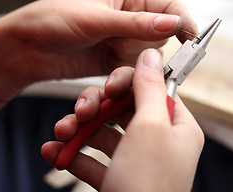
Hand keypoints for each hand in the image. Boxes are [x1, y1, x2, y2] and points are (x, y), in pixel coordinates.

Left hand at [0, 0, 196, 89]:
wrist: (25, 47)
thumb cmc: (55, 19)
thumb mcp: (98, 19)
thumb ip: (136, 24)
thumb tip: (174, 23)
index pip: (169, 10)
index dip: (183, 24)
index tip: (190, 43)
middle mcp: (130, 23)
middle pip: (158, 44)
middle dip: (147, 61)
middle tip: (132, 69)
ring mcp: (120, 46)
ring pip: (141, 67)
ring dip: (127, 79)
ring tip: (109, 85)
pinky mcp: (110, 66)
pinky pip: (124, 80)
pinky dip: (114, 89)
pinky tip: (99, 94)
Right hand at [41, 49, 203, 190]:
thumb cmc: (148, 185)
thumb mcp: (149, 126)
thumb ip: (148, 86)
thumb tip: (151, 53)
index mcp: (178, 128)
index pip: (155, 91)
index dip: (131, 84)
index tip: (110, 83)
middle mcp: (159, 143)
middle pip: (123, 111)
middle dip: (96, 110)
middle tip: (79, 110)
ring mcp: (136, 162)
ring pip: (104, 135)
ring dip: (79, 132)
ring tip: (60, 133)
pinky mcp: (116, 180)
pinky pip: (93, 160)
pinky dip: (74, 155)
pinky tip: (54, 152)